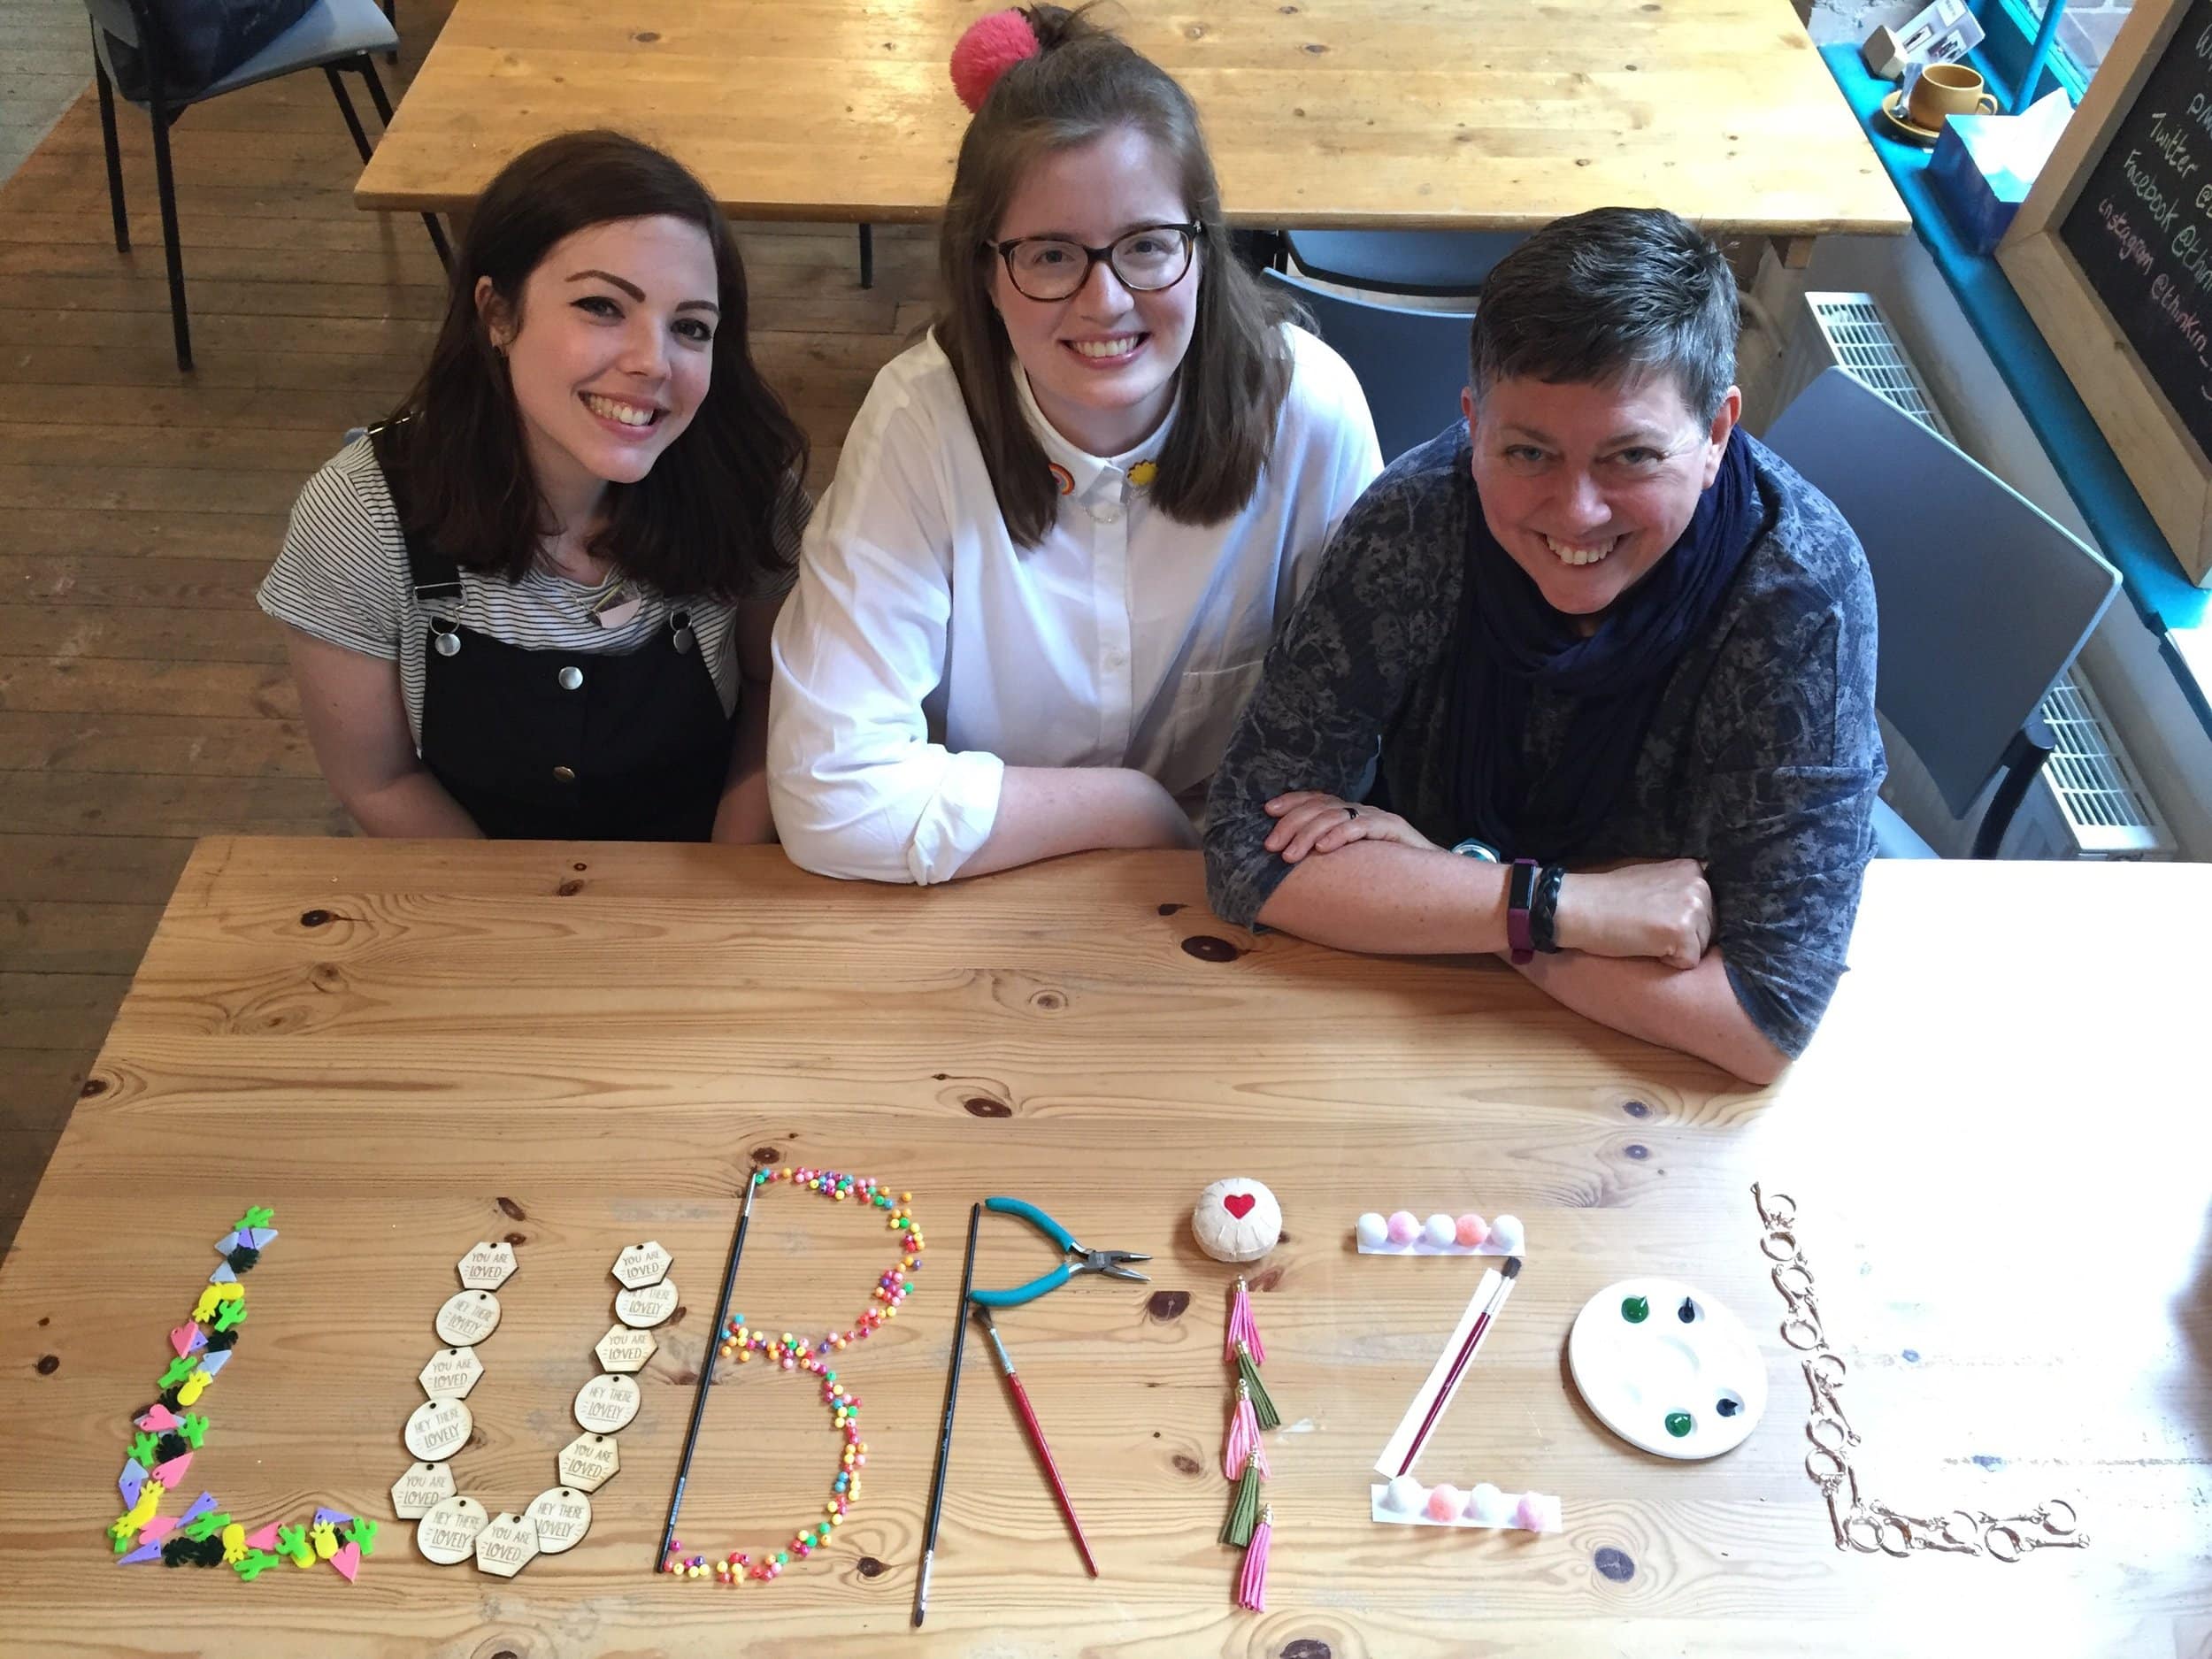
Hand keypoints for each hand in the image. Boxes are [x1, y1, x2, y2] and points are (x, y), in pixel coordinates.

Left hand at [1263, 792, 1436, 862]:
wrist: (1430, 876)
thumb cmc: (1384, 869)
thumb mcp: (1349, 859)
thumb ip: (1325, 851)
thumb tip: (1288, 857)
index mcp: (1347, 813)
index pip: (1315, 799)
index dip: (1291, 801)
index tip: (1267, 811)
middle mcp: (1359, 810)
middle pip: (1319, 807)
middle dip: (1291, 824)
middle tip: (1272, 846)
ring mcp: (1376, 817)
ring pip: (1335, 815)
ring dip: (1309, 834)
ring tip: (1291, 855)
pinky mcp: (1392, 828)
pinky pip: (1362, 827)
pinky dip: (1340, 835)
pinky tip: (1323, 849)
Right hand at [1551, 858, 1712, 969]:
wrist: (1582, 907)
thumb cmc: (1610, 897)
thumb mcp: (1654, 879)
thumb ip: (1679, 887)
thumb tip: (1701, 907)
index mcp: (1693, 870)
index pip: (1709, 909)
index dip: (1684, 921)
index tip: (1657, 917)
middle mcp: (1699, 885)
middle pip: (1709, 929)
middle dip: (1684, 937)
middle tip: (1648, 927)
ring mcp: (1693, 907)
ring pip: (1701, 947)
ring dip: (1676, 950)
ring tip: (1646, 934)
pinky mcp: (1682, 931)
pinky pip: (1688, 962)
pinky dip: (1668, 963)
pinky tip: (1645, 945)